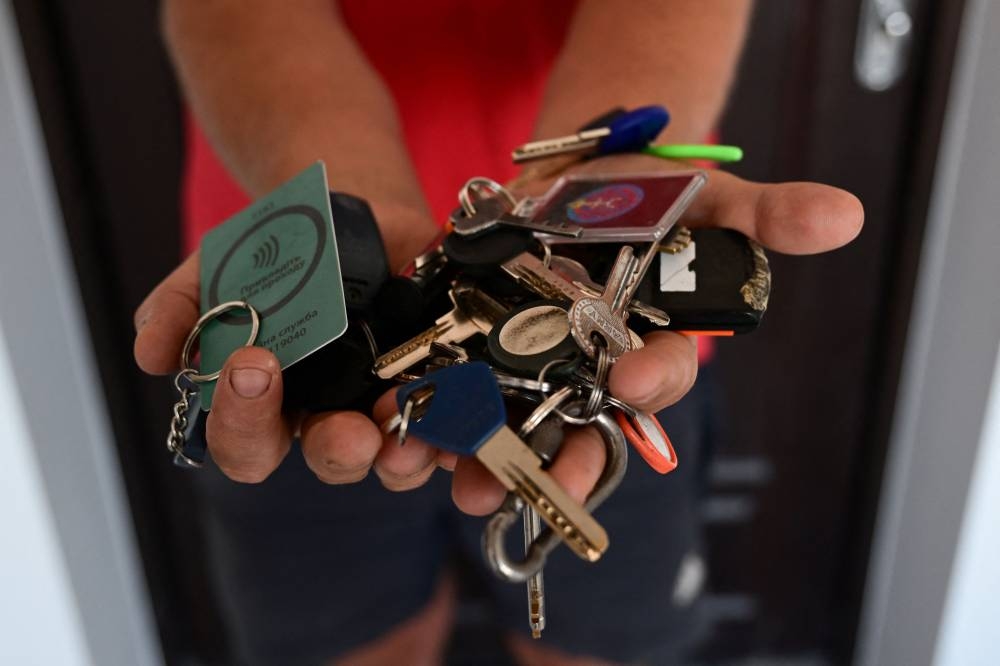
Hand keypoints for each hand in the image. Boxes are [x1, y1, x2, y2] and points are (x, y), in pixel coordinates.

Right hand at [133, 200, 439, 484]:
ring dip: (408, 457)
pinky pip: (459, 428)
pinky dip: (468, 440)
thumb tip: (151, 352)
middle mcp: (334, 413)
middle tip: (355, 434)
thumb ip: (185, 303)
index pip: (247, 442)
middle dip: (340, 451)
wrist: (360, 213)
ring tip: (417, 435)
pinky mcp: (444, 387)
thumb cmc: (284, 250)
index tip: (253, 367)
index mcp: (275, 401)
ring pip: (399, 456)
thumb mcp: (223, 263)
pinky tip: (475, 433)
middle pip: (331, 458)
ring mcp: (391, 402)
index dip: (243, 422)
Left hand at [428, 154, 863, 514]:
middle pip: (584, 423)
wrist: (579, 179)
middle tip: (547, 480)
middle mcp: (594, 366)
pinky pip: (459, 388)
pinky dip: (438, 413)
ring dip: (493, 457)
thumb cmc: (652, 194)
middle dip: (567, 456)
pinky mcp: (480, 346)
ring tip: (468, 486)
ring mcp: (536, 361)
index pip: (659, 373)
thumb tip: (845, 215)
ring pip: (517, 422)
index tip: (631, 378)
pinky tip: (415, 438)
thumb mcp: (706, 197)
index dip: (650, 378)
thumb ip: (764, 215)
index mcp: (651, 341)